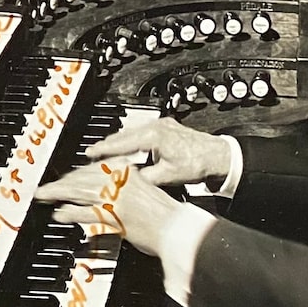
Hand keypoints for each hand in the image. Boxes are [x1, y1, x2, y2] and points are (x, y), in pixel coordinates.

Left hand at [34, 158, 182, 256]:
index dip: (77, 173)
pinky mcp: (114, 218)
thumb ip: (129, 188)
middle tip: (47, 188)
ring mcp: (116, 200)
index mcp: (130, 173)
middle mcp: (121, 183)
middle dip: (62, 182)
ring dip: (58, 193)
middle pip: (84, 178)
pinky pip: (87, 213)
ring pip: (80, 192)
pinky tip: (60, 214)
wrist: (178, 229)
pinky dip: (71, 213)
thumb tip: (113, 190)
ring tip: (44, 196)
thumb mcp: (148, 192)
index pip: (97, 167)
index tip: (67, 177)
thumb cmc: (168, 216)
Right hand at [84, 117, 231, 186]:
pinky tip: (129, 150)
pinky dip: (132, 141)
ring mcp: (162, 125)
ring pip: (133, 133)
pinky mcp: (167, 128)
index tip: (90, 153)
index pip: (121, 143)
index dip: (103, 149)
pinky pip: (142, 133)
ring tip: (107, 153)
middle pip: (124, 135)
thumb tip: (127, 181)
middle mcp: (156, 127)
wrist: (218, 156)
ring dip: (120, 143)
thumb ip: (144, 177)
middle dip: (107, 145)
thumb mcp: (166, 175)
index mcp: (153, 136)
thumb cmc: (197, 163)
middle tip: (93, 154)